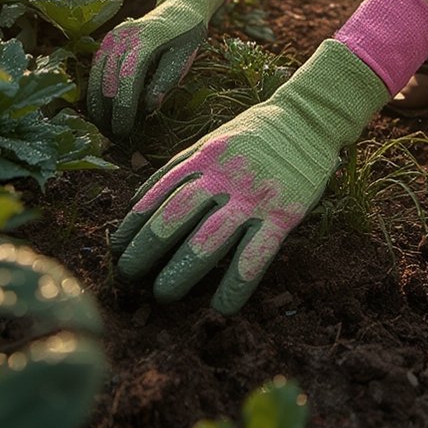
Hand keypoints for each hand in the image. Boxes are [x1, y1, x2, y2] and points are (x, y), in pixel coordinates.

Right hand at [87, 0, 226, 137]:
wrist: (179, 6)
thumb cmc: (186, 36)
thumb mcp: (183, 57)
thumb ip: (166, 79)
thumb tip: (149, 107)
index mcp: (147, 38)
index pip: (127, 76)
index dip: (123, 105)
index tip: (124, 128)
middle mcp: (125, 34)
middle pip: (108, 76)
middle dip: (108, 108)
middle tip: (114, 134)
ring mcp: (114, 34)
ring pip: (97, 72)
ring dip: (97, 100)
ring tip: (103, 125)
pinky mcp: (109, 38)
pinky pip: (97, 65)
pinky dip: (95, 86)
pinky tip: (99, 105)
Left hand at [109, 39, 388, 313]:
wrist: (310, 119)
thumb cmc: (255, 133)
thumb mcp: (213, 139)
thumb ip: (179, 167)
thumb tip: (138, 200)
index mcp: (204, 156)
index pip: (159, 193)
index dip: (134, 223)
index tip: (116, 247)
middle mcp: (224, 175)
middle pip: (176, 216)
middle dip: (147, 249)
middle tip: (128, 275)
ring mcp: (254, 195)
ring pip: (210, 239)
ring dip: (182, 270)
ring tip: (163, 293)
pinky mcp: (284, 213)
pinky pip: (256, 255)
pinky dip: (236, 284)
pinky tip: (221, 307)